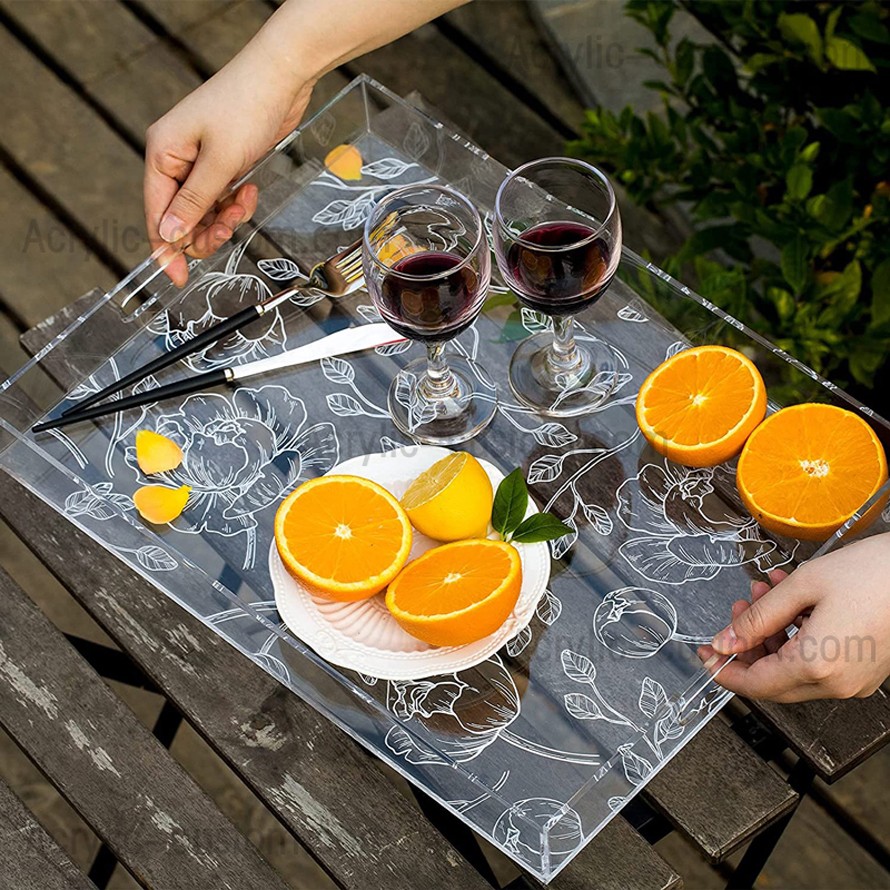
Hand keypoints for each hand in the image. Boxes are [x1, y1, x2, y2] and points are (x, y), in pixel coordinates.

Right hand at [144, 47, 313, 285]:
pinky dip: (236, 203)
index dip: (166, 249)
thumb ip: (194, 202)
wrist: (282, 78)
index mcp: (163, 154)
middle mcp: (176, 159)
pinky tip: (250, 190)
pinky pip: (223, 199)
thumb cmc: (246, 107)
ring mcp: (200, 162)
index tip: (178, 278)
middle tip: (229, 229)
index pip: (156, 213)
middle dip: (205, 230)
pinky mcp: (223, 163)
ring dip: (225, 217)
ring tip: (244, 204)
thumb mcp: (220, 162)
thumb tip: (169, 236)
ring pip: (205, 212)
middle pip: (181, 218)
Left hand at [698, 533, 889, 701]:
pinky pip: (818, 661)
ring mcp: (854, 680)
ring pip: (794, 667)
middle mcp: (838, 683)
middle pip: (772, 678)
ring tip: (766, 593)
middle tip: (738, 609)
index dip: (724, 669)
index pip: (754, 685)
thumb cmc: (874, 574)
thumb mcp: (801, 587)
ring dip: (772, 632)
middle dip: (748, 643)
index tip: (705, 655)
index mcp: (817, 666)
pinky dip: (798, 635)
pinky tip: (792, 602)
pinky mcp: (865, 670)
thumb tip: (725, 641)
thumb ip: (757, 618)